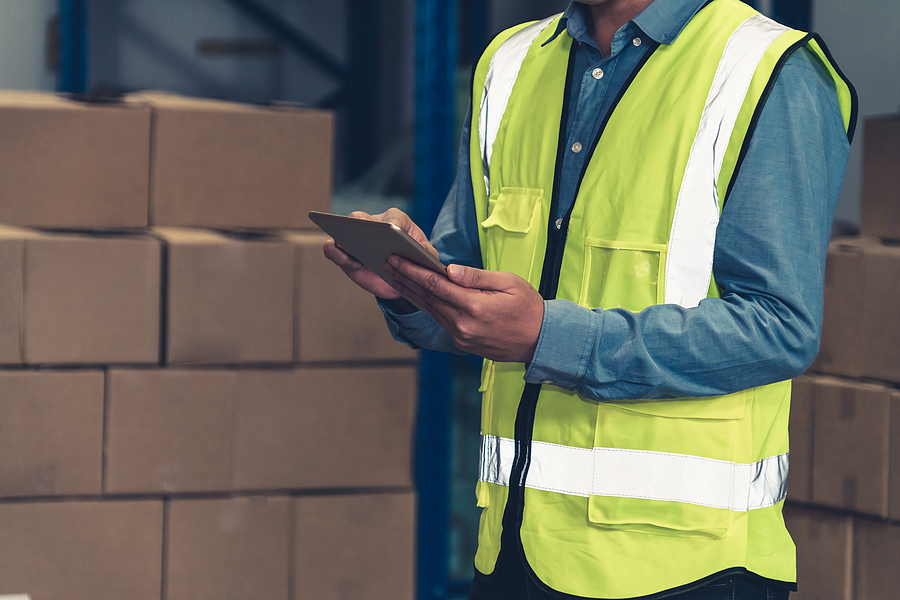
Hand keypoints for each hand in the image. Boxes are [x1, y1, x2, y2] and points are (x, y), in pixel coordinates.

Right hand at [322, 208, 437, 305]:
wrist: (401, 279)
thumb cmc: (414, 262)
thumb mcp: (426, 258)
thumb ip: (426, 253)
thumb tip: (417, 251)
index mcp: (396, 221)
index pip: (392, 218)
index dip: (389, 224)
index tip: (390, 230)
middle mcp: (373, 223)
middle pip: (362, 219)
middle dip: (361, 227)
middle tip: (363, 238)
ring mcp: (356, 236)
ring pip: (343, 230)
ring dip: (344, 241)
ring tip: (353, 257)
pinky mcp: (344, 252)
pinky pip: (332, 248)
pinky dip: (337, 254)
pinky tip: (351, 264)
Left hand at [385, 257, 543, 362]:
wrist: (541, 341)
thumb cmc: (529, 308)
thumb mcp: (509, 283)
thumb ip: (476, 277)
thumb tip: (449, 269)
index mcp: (474, 306)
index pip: (435, 285)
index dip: (413, 271)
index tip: (397, 259)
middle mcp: (463, 324)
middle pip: (427, 298)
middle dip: (405, 280)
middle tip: (387, 264)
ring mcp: (461, 336)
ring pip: (430, 310)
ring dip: (412, 293)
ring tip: (396, 277)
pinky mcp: (463, 343)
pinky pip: (440, 320)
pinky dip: (426, 306)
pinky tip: (418, 295)